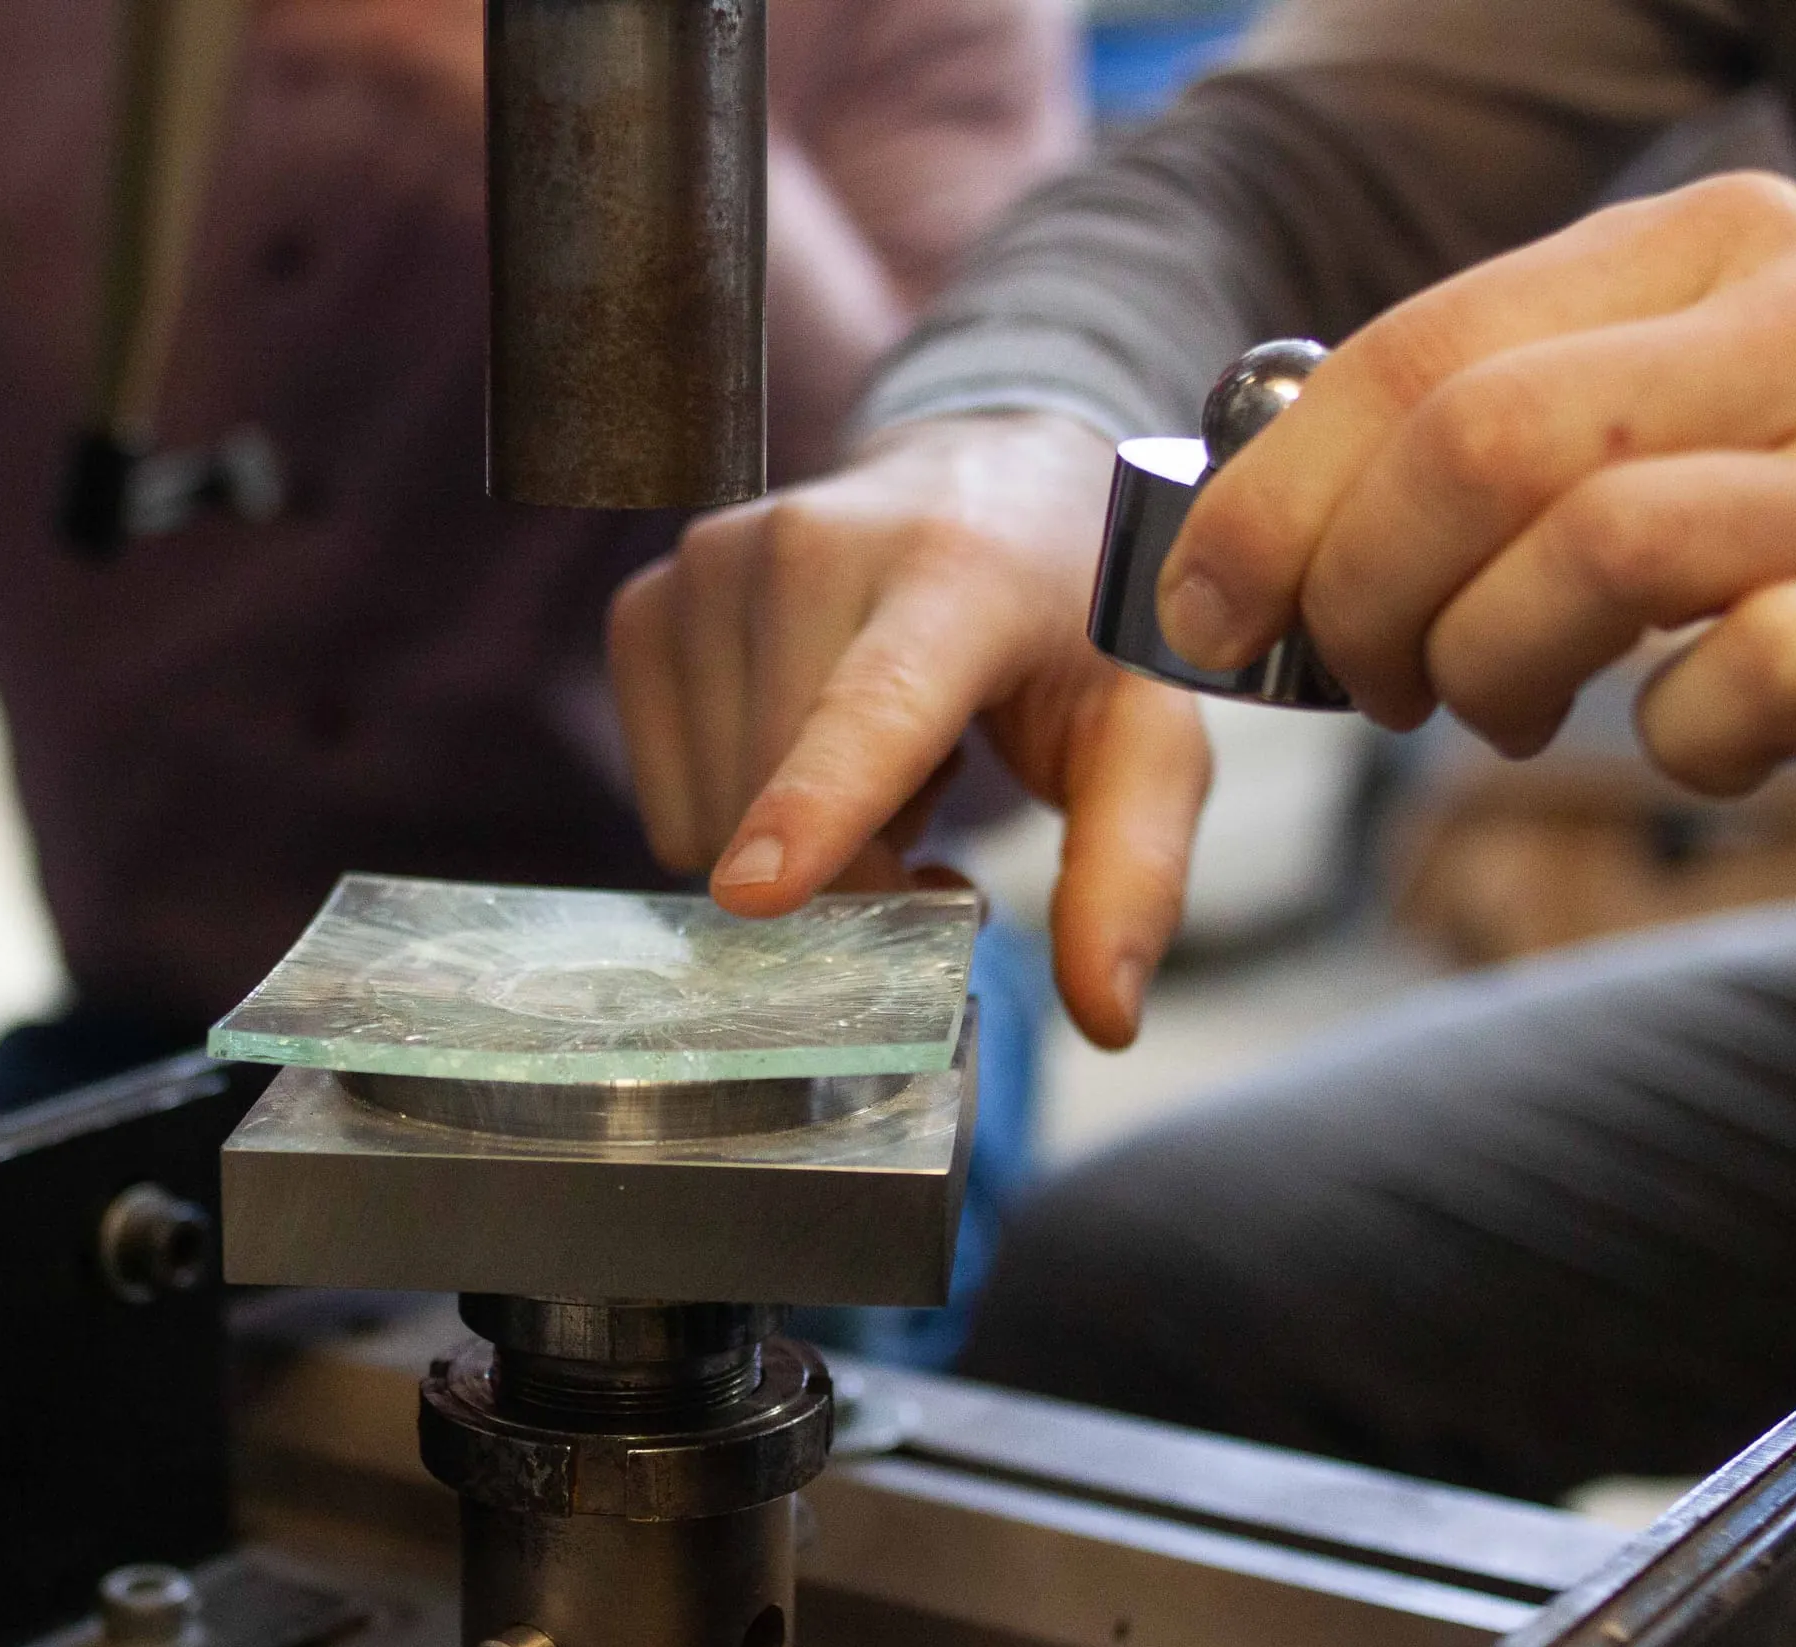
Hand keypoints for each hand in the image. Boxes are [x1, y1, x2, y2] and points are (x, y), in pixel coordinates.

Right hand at [610, 412, 1210, 1046]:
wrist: (988, 480)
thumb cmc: (1072, 623)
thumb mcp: (1146, 738)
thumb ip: (1133, 875)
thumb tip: (1106, 1018)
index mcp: (958, 573)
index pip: (871, 707)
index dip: (814, 806)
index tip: (753, 893)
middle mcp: (813, 545)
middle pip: (781, 800)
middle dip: (853, 869)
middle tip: (934, 814)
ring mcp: (712, 563)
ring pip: (712, 812)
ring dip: (792, 841)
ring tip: (878, 763)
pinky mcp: (649, 598)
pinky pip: (665, 796)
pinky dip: (732, 809)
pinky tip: (804, 742)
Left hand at [1160, 172, 1795, 842]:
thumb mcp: (1694, 403)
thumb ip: (1516, 414)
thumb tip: (1265, 500)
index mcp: (1723, 247)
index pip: (1419, 349)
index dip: (1273, 498)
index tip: (1207, 608)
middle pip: (1478, 446)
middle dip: (1358, 594)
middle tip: (1367, 682)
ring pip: (1596, 551)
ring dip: (1487, 667)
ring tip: (1500, 712)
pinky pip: (1750, 677)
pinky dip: (1674, 740)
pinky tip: (1699, 742)